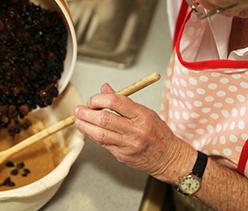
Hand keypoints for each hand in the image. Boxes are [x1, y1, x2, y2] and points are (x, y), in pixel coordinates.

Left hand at [74, 83, 194, 182]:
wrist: (169, 158)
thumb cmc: (158, 133)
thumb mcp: (145, 112)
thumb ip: (123, 101)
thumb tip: (105, 88)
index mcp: (142, 115)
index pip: (116, 101)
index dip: (99, 99)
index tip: (92, 100)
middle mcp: (135, 129)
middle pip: (104, 118)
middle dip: (86, 113)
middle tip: (79, 110)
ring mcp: (128, 144)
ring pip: (100, 133)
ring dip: (84, 125)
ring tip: (78, 120)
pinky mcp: (123, 155)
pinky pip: (103, 144)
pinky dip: (92, 135)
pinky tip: (87, 130)